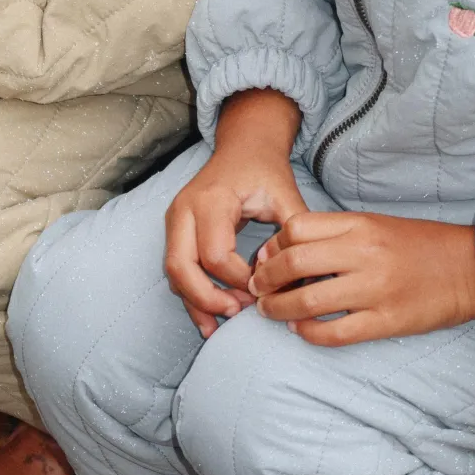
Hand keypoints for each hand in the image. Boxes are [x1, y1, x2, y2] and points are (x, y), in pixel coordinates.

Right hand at [165, 88, 303, 338]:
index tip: (263, 288)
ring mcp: (175, 219)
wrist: (244, 147)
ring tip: (219, 326)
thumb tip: (301, 281)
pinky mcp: (176, 229)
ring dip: (195, 302)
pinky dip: (189, 295)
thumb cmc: (264, 171)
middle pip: (181, 266)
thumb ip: (294, 235)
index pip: (217, 255)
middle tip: (237, 313)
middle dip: (206, 298)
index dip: (239, 280)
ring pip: (173, 272)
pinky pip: (175, 269)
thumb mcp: (286, 195)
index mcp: (212, 200)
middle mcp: (185, 209)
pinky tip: (207, 318)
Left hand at [249, 211, 474, 344]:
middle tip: (256, 289)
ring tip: (269, 311)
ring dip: (279, 309)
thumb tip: (282, 249)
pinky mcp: (388, 321)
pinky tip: (300, 331)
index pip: (297, 228)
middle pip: (295, 263)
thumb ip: (333, 233)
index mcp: (359, 225)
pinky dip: (310, 334)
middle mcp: (364, 254)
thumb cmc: (417, 244)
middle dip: (265, 279)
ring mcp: (376, 289)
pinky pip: (337, 333)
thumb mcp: (374, 224)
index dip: (272, 245)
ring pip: (309, 301)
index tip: (263, 259)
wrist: (470, 268)